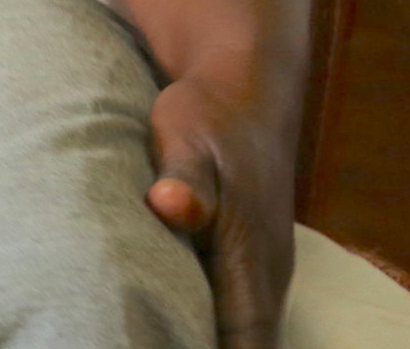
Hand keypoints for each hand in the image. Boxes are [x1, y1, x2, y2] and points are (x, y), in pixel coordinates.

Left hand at [144, 59, 296, 348]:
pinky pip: (241, 316)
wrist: (246, 86)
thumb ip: (183, 177)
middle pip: (249, 346)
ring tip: (157, 339)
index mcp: (252, 259)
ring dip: (205, 340)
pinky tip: (175, 331)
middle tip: (143, 345)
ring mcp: (263, 271)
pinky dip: (215, 330)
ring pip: (248, 334)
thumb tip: (172, 206)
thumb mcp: (187, 137)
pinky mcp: (251, 261)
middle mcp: (266, 277)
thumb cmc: (210, 114)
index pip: (245, 340)